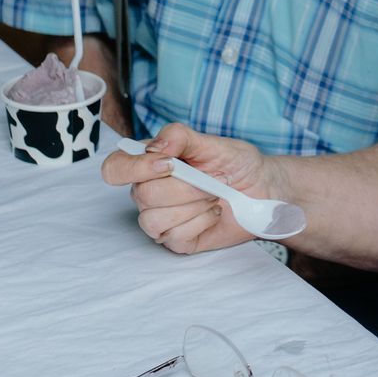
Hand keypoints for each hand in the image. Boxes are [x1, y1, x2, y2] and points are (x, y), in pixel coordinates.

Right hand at [99, 121, 279, 254]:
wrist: (262, 191)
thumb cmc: (236, 164)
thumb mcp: (215, 142)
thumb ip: (183, 137)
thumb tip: (155, 146)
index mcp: (150, 162)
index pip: (115, 167)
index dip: (135, 168)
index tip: (170, 164)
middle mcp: (148, 190)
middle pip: (141, 195)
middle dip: (185, 188)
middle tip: (211, 181)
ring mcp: (159, 217)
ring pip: (152, 220)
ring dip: (192, 207)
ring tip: (212, 197)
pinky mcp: (174, 239)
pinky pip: (173, 237)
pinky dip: (200, 223)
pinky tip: (213, 213)